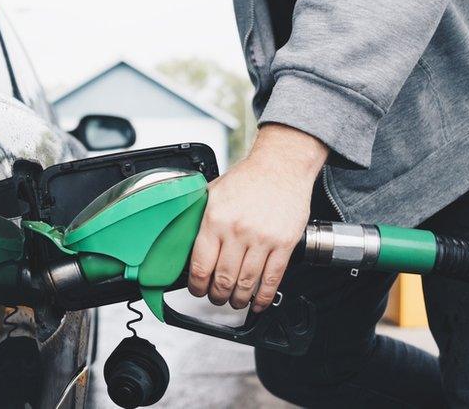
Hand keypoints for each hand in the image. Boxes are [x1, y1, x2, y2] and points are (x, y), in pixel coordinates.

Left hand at [188, 124, 327, 311]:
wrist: (281, 166)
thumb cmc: (248, 178)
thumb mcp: (213, 192)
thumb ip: (199, 216)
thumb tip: (184, 238)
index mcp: (215, 219)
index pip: (200, 265)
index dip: (196, 286)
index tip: (197, 289)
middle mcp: (237, 231)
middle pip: (222, 279)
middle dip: (216, 296)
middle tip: (215, 297)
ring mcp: (262, 239)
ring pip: (246, 283)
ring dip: (238, 299)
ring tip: (234, 300)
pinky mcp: (284, 244)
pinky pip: (272, 279)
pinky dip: (263, 297)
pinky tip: (258, 302)